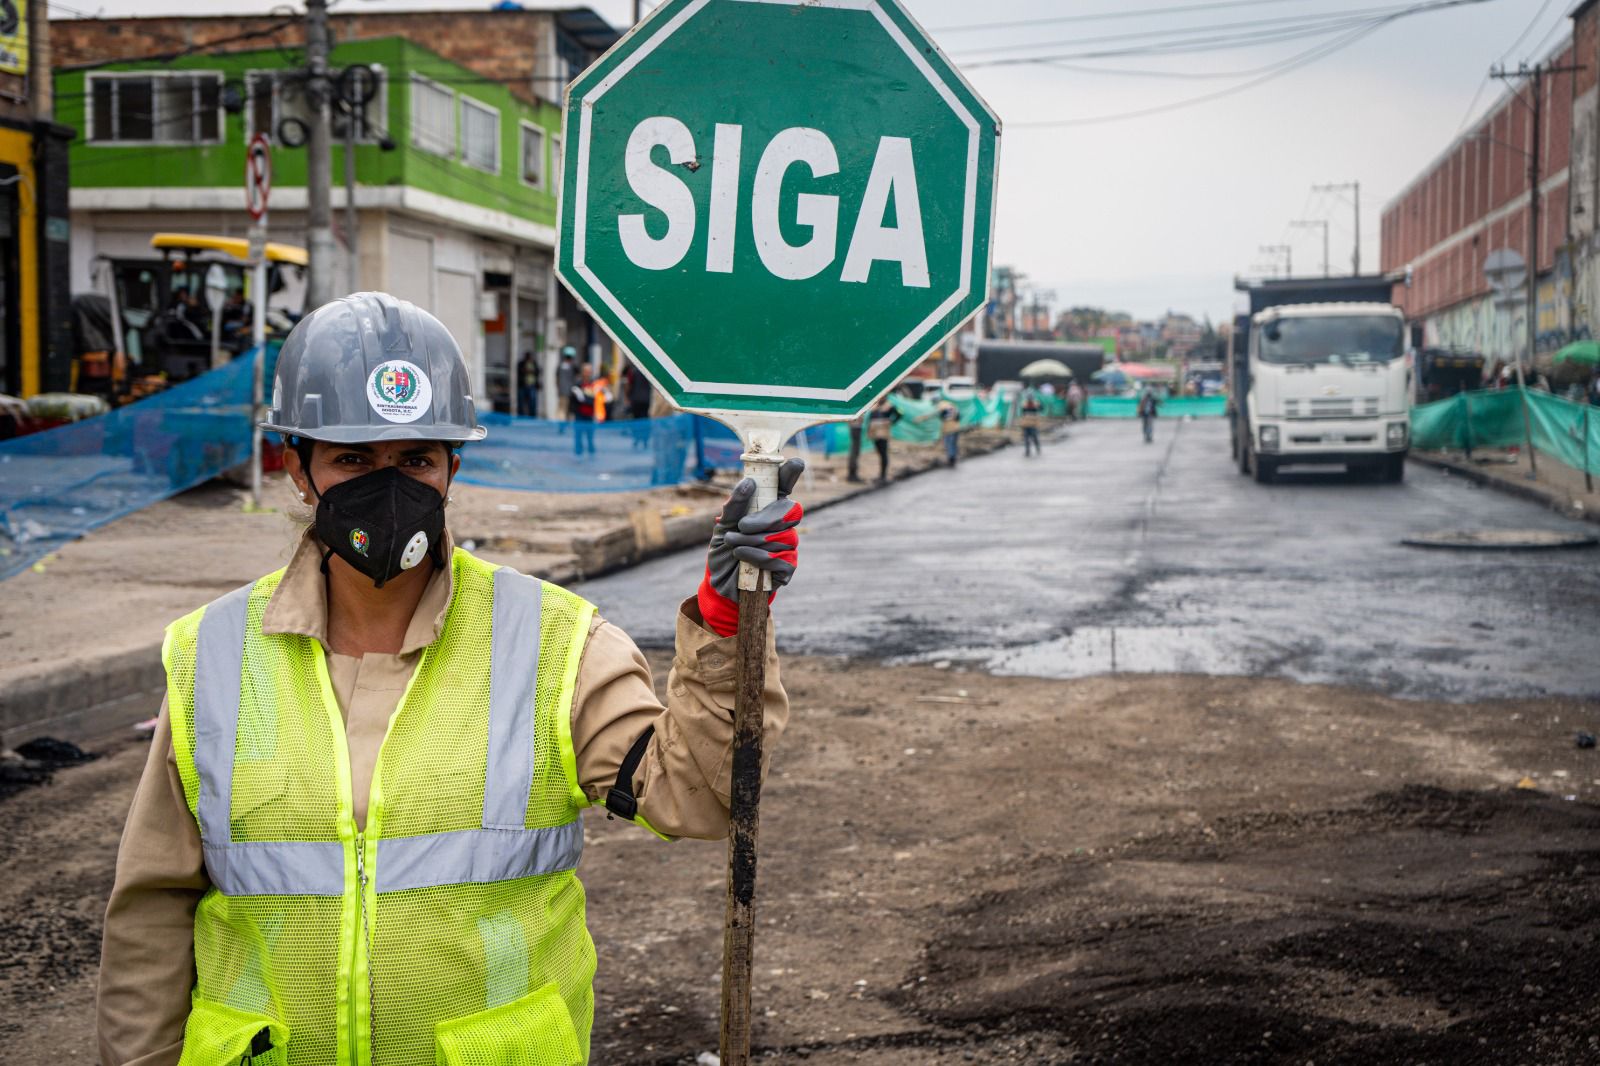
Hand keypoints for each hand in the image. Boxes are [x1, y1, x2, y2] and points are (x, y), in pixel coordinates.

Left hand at [697, 458, 804, 636]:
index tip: (795, 463)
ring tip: (733, 545)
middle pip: (791, 511)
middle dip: (764, 519)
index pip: (785, 485)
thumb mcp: (722, 525)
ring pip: (781, 536)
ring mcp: (788, 545)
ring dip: (751, 541)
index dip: (792, 473)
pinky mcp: (787, 567)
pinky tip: (742, 558)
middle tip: (742, 526)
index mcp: (768, 507)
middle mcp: (782, 523)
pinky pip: (779, 558)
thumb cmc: (724, 549)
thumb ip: (734, 505)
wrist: (719, 583)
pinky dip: (756, 557)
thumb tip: (748, 482)